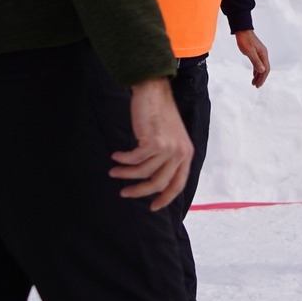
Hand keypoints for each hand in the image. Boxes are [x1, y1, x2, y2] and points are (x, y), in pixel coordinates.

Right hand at [111, 77, 194, 208]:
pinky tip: (116, 156)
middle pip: (158, 183)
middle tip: (124, 192)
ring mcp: (168, 148)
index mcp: (186, 155)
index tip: (152, 207)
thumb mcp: (171, 140)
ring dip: (125, 173)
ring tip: (114, 171)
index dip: (165, 198)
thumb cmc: (160, 117)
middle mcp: (180, 153)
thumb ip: (168, 160)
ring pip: (143, 172)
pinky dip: (123, 160)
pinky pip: (133, 159)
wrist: (155, 93)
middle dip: (139, 191)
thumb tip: (156, 183)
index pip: (178, 184)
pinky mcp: (153, 142)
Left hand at [235, 30, 270, 87]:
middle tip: (256, 86)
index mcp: (263, 54)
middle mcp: (263, 54)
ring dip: (258, 75)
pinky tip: (254, 74)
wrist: (242, 31)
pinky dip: (256, 70)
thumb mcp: (249, 52)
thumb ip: (256, 61)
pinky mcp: (256, 52)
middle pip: (264, 69)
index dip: (263, 78)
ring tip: (254, 83)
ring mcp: (260, 53)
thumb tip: (262, 71)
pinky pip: (258, 63)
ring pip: (261, 66)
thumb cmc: (245, 40)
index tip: (258, 85)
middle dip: (261, 78)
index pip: (266, 69)